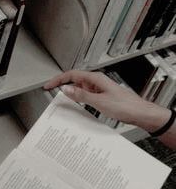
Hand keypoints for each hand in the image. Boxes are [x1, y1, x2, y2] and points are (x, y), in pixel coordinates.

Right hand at [44, 70, 170, 132]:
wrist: (140, 113)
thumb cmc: (124, 106)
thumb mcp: (99, 101)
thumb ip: (81, 95)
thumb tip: (66, 89)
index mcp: (95, 79)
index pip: (71, 75)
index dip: (58, 79)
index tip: (48, 85)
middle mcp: (96, 82)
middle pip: (74, 80)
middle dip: (61, 85)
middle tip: (50, 91)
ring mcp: (98, 89)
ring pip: (79, 88)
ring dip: (69, 92)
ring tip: (60, 99)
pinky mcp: (101, 96)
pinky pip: (85, 95)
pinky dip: (77, 98)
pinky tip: (75, 104)